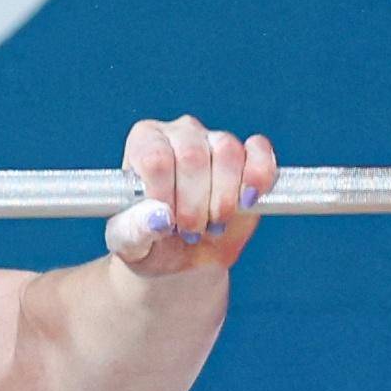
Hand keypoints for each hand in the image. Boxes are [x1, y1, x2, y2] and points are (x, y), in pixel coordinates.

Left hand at [104, 116, 276, 277]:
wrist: (182, 256)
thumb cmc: (150, 242)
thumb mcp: (131, 244)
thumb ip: (134, 231)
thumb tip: (159, 217)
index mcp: (143, 143)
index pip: (155, 157)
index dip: (165, 195)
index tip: (167, 223)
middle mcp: (179, 134)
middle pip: (192, 155)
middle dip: (194, 204)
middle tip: (190, 231)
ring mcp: (215, 140)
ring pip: (227, 151)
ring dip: (223, 198)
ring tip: (214, 223)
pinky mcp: (249, 156)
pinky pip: (259, 150)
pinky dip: (258, 176)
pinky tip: (247, 201)